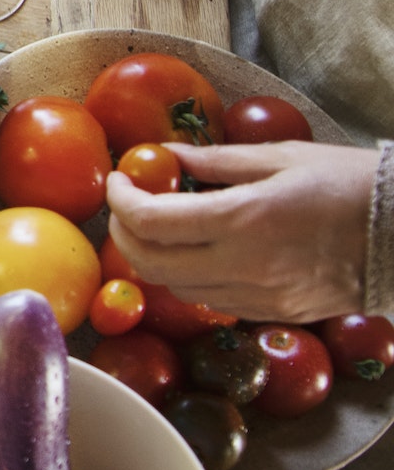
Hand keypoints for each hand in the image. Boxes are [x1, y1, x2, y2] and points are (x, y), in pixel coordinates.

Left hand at [106, 140, 378, 321]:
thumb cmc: (351, 184)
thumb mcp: (281, 157)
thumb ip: (215, 161)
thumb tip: (164, 156)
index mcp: (244, 221)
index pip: (152, 221)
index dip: (121, 200)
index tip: (118, 180)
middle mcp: (244, 267)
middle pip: (149, 264)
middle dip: (124, 232)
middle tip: (128, 204)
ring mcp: (259, 297)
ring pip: (175, 288)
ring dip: (154, 257)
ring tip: (161, 224)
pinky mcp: (273, 313)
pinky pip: (210, 300)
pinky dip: (188, 276)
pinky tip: (198, 249)